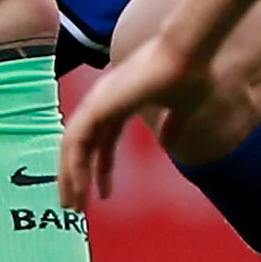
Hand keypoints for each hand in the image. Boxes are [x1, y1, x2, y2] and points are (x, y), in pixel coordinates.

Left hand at [59, 0, 255, 209]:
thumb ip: (173, 126)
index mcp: (122, 101)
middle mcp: (104, 101)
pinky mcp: (97, 104)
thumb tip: (167, 146)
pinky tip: (79, 187)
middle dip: (77, 176)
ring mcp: (98, 101)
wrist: (189, 55)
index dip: (102, 168)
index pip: (102, 140)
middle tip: (76, 206)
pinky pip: (76, 140)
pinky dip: (73, 165)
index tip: (104, 195)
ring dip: (69, 176)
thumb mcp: (184, 110)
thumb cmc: (191, 76)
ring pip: (72, 145)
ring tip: (73, 205)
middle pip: (81, 145)